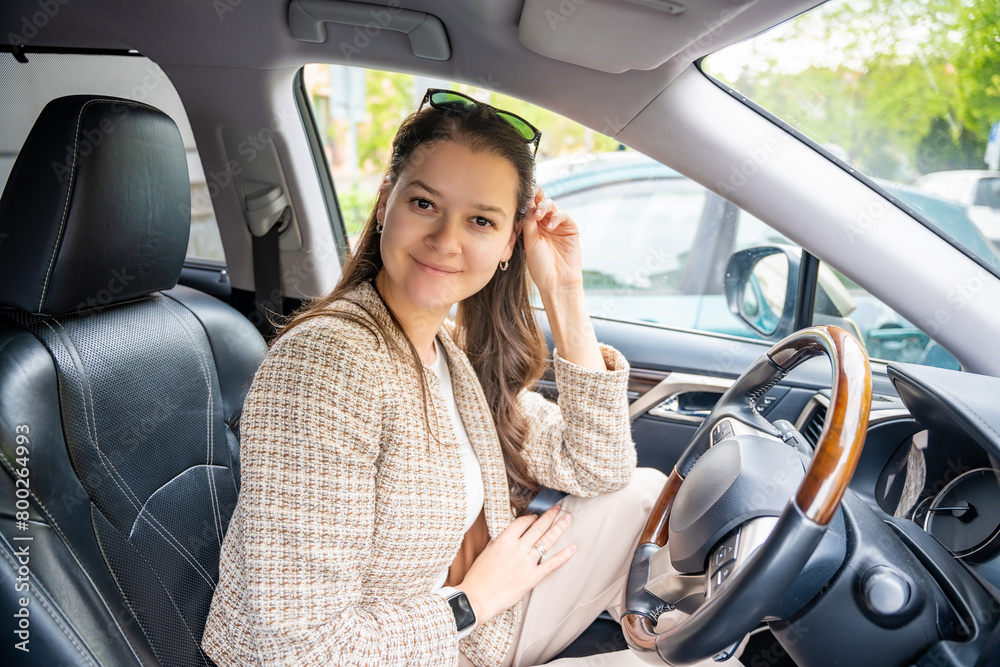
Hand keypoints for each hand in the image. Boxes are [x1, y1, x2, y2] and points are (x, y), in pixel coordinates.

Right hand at [456, 505, 575, 624]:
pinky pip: (551, 564)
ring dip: (558, 528)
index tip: (536, 516)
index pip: (522, 522)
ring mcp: (526, 563)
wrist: (476, 598)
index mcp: (504, 540)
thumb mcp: (486, 552)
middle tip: (558, 509)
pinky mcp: (532, 577)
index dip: (531, 518)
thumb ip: (500, 542)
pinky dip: (563, 556)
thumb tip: (511, 536)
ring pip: (546, 541)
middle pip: (538, 528)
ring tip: (567, 518)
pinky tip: (573, 548)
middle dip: (550, 516)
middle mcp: (517, 548)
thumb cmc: (477, 577)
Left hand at [521, 187, 583, 295]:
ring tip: (539, 216)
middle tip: (531, 195)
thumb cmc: (540, 266)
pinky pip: (563, 215)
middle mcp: (544, 224)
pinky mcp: (570, 229)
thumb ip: (528, 223)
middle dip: (536, 195)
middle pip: (540, 202)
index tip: (521, 193)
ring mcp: (557, 225)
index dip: (526, 198)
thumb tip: (528, 203)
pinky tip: (550, 226)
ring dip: (544, 207)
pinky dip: (556, 217)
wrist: (556, 282)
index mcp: (531, 226)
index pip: (529, 207)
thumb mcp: (529, 242)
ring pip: (551, 206)